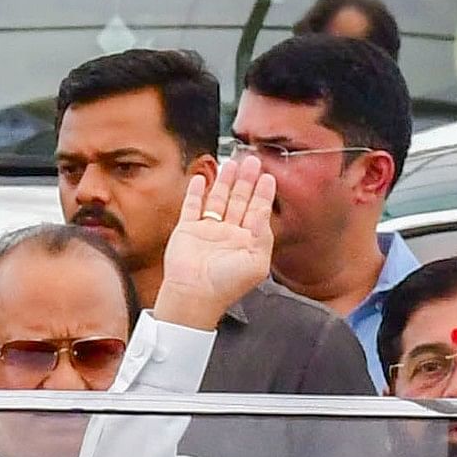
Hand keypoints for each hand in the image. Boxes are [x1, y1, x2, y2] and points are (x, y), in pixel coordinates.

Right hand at [153, 157, 277, 332]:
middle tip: (252, 161)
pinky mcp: (187, 229)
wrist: (194, 295)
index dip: (263, 193)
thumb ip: (263, 234)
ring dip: (225, 181)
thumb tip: (265, 210)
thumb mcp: (257, 262)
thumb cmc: (226, 285)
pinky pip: (192, 206)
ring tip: (232, 163)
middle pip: (239, 200)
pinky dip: (196, 191)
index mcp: (247, 242)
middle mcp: (228, 234)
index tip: (269, 176)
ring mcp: (207, 230)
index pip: (257, 210)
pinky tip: (201, 178)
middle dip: (246, 180)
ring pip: (218, 199)